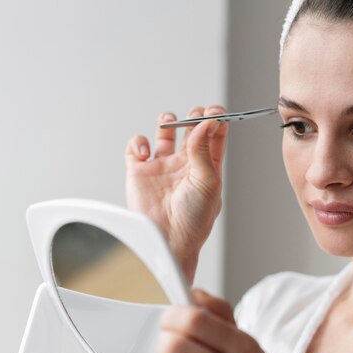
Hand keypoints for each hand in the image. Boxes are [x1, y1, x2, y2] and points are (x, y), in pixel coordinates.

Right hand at [125, 106, 228, 282]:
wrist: (168, 239)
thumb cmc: (194, 219)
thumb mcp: (207, 182)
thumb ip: (204, 150)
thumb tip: (208, 122)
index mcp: (206, 167)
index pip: (214, 136)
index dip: (215, 120)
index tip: (215, 111)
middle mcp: (185, 164)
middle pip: (191, 129)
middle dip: (194, 116)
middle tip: (195, 115)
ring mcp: (163, 166)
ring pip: (165, 132)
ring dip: (167, 120)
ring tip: (169, 121)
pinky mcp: (139, 171)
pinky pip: (137, 147)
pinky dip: (139, 142)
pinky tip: (146, 153)